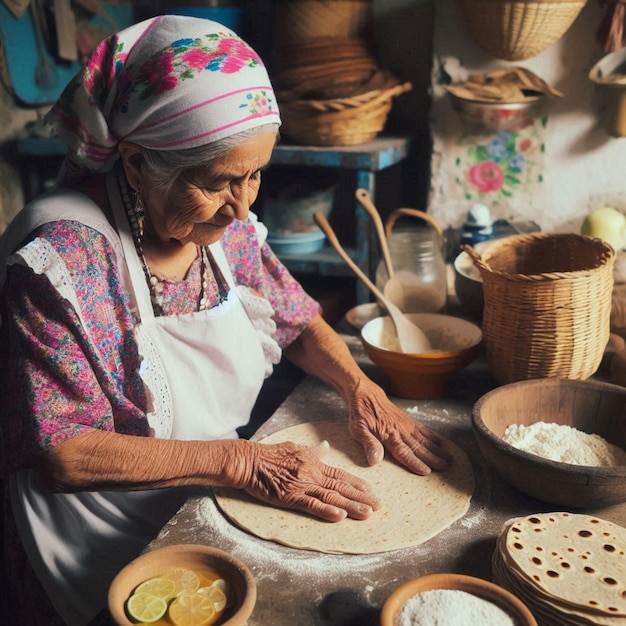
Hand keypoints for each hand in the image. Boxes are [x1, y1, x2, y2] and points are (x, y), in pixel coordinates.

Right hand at [240, 440, 380, 521]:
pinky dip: (326, 511)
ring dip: (350, 506)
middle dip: (361, 497)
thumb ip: (313, 451)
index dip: (356, 483)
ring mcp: (302, 486)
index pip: (339, 475)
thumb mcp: (295, 447)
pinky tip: (339, 516)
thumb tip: (326, 447)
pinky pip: (311, 505)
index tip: (371, 490)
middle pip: (340, 488)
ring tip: (367, 513)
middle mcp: (312, 474)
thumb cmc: (270, 454)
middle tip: (378, 506)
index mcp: (313, 463)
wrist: (250, 460)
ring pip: (331, 498)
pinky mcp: (290, 497)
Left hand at [347, 379, 451, 474]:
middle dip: (433, 458)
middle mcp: (400, 430)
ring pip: (424, 439)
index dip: (415, 462)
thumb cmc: (360, 414)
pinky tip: (441, 443)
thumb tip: (375, 460)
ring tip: (449, 458)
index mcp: (388, 435)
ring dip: (436, 450)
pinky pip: (423, 429)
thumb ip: (369, 444)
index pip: (404, 452)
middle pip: (418, 447)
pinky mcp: (407, 420)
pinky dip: (432, 437)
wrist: (365, 394)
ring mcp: (405, 425)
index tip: (426, 471)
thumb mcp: (358, 430)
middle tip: (446, 467)